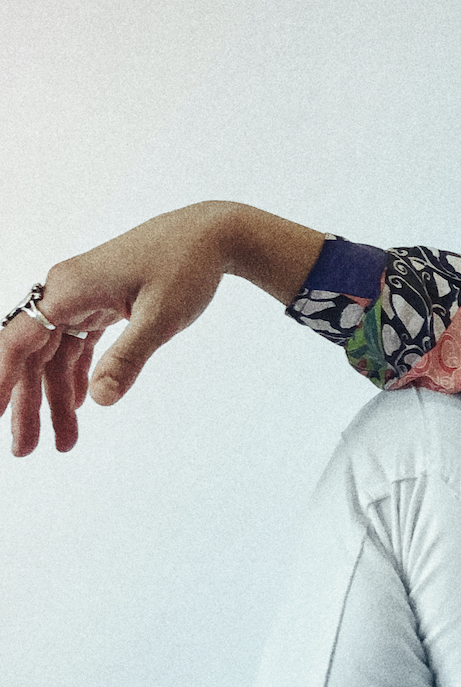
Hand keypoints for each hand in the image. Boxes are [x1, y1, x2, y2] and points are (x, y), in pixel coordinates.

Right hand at [3, 202, 325, 455]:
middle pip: (34, 356)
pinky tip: (79, 407)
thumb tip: (101, 400)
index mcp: (68, 291)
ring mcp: (81, 297)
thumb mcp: (161, 318)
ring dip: (57, 399)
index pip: (19, 342)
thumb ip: (129, 358)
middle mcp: (65, 292)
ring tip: (65, 444)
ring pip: (56, 356)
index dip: (1, 381)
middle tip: (25, 452)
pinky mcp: (101, 303)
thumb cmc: (187, 267)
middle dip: (29, 405)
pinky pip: (77, 346)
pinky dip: (76, 377)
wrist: (213, 234)